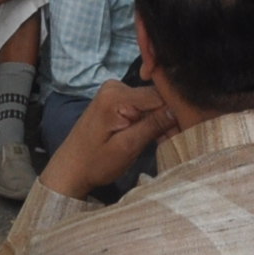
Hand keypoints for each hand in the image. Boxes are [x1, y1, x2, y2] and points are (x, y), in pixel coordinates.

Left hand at [39, 78, 173, 199]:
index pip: (159, 95)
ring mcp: (114, 91)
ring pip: (152, 102)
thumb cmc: (95, 163)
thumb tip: (178, 109)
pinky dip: (150, 120)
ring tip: (164, 140)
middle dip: (168, 118)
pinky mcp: (115, 99)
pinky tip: (153, 135)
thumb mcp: (127, 148)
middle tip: (173, 140)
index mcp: (116, 96)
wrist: (70, 169)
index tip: (183, 131)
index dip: (175, 113)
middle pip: (156, 97)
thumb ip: (152, 126)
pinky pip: (142, 105)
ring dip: (160, 121)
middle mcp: (115, 86)